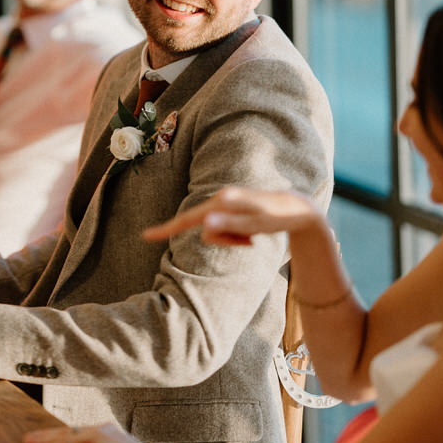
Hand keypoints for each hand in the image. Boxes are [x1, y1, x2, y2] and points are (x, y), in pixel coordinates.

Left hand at [23, 423, 159, 442]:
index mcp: (107, 434)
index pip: (76, 435)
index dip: (57, 438)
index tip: (41, 442)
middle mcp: (103, 428)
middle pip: (68, 431)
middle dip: (46, 436)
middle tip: (27, 440)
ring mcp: (102, 431)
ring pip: (66, 435)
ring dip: (45, 440)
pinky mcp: (99, 437)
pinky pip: (71, 442)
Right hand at [143, 186, 325, 245]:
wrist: (297, 210)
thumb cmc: (278, 217)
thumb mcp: (256, 225)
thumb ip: (229, 225)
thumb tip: (204, 223)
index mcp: (222, 201)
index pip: (187, 219)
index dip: (165, 229)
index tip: (145, 237)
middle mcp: (220, 199)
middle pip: (205, 230)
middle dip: (223, 241)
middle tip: (249, 243)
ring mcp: (225, 204)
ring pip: (215, 232)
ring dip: (231, 241)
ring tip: (253, 238)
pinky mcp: (230, 209)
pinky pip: (224, 230)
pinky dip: (236, 238)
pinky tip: (253, 235)